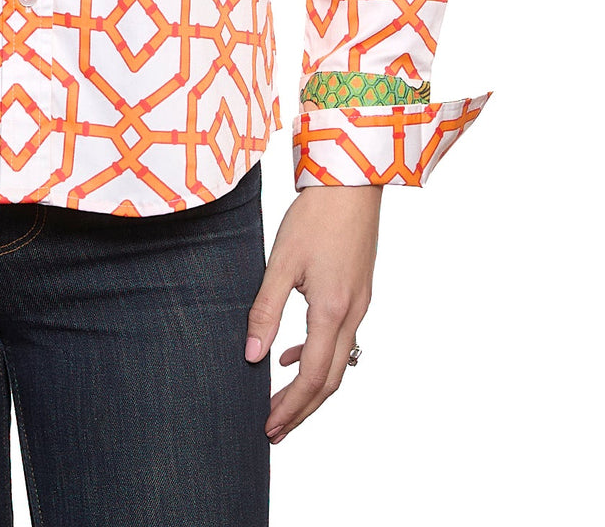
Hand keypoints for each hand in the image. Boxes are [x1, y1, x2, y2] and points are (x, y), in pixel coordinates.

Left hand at [244, 184, 381, 443]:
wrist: (351, 181)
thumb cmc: (316, 215)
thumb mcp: (282, 262)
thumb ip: (265, 310)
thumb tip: (250, 355)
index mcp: (333, 311)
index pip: (313, 377)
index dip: (292, 407)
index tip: (269, 427)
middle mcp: (353, 314)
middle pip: (331, 380)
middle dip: (303, 409)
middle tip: (274, 430)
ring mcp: (360, 303)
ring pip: (339, 362)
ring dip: (311, 386)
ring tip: (281, 401)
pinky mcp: (359, 291)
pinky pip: (342, 339)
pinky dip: (319, 356)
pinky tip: (293, 354)